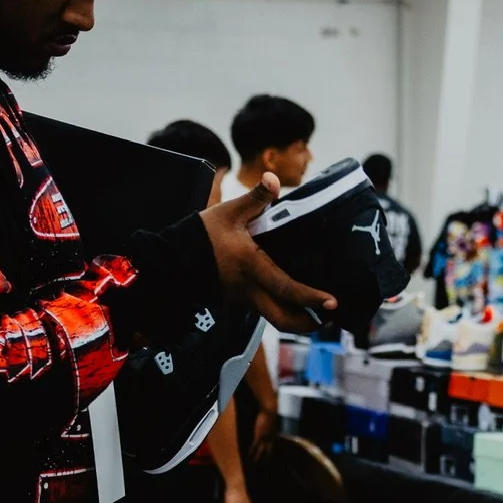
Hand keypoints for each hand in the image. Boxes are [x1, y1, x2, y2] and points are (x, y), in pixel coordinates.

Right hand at [200, 181, 336, 333]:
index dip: (310, 298)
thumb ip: (255, 197)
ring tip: (316, 313)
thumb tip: (273, 178)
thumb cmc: (201, 234)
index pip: (286, 288)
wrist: (171, 258)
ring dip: (295, 320)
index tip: (332, 302)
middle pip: (282, 320)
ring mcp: (241, 300)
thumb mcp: (229, 212)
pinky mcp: (235, 301)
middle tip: (328, 317)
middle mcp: (248, 290)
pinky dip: (279, 309)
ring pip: (273, 318)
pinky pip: (262, 310)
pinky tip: (289, 300)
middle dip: (308, 324)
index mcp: (252, 267)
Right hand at [249, 406, 278, 464]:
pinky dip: (252, 450)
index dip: (270, 452)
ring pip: (261, 450)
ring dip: (257, 457)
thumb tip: (270, 425)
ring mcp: (265, 438)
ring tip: (254, 462)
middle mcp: (271, 439)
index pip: (273, 446)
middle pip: (269, 451)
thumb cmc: (270, 414)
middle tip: (263, 464)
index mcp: (275, 435)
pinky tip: (249, 454)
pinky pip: (255, 445)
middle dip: (266, 458)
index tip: (268, 458)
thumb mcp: (272, 421)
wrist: (270, 411)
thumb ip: (271, 426)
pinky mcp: (259, 436)